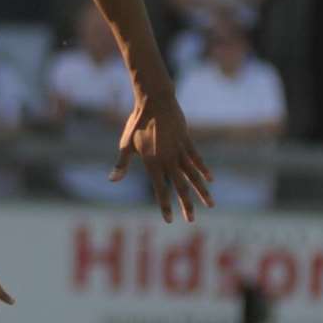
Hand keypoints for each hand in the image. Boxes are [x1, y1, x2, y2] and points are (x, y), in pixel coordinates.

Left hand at [110, 91, 213, 221]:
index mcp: (152, 163)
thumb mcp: (126, 144)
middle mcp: (168, 160)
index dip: (164, 206)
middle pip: (180, 187)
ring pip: (193, 175)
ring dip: (201, 191)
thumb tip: (112, 180)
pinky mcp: (186, 141)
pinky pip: (197, 159)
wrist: (154, 101)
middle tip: (191, 220)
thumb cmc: (136, 123)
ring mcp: (179, 150)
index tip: (168, 220)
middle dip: (186, 205)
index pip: (159, 190)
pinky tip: (210, 180)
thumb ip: (121, 164)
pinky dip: (204, 170)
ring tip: (211, 205)